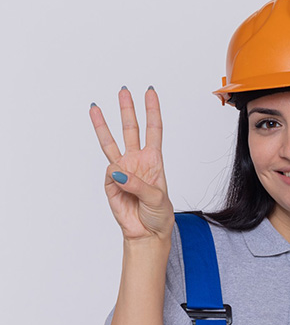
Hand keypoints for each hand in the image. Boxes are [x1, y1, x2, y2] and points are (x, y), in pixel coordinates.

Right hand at [90, 87, 173, 241]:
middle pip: (131, 130)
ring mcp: (123, 171)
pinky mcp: (111, 183)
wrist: (147, 233)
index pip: (154, 130)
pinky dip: (115, 177)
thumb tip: (117, 172)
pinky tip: (121, 186)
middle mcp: (137, 162)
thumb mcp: (157, 198)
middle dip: (127, 110)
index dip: (152, 111)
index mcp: (154, 161)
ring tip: (95, 107)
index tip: (150, 92)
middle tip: (123, 91)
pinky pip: (110, 173)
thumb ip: (138, 184)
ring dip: (104, 125)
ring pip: (111, 143)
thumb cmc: (158, 215)